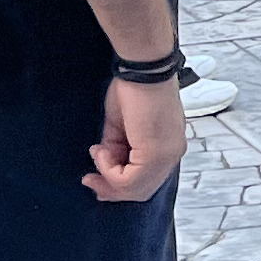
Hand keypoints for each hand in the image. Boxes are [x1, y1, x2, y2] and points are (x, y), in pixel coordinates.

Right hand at [88, 76, 185, 202]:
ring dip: (108, 176)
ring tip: (97, 152)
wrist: (144, 69)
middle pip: (141, 191)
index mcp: (168, 147)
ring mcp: (166, 156)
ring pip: (135, 189)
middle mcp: (172, 155)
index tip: (94, 176)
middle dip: (110, 188)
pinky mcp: (156, 154)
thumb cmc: (134, 87)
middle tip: (88, 179)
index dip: (118, 185)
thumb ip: (117, 147)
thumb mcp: (120, 125)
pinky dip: (109, 169)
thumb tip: (105, 162)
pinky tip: (102, 150)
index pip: (146, 181)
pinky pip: (128, 179)